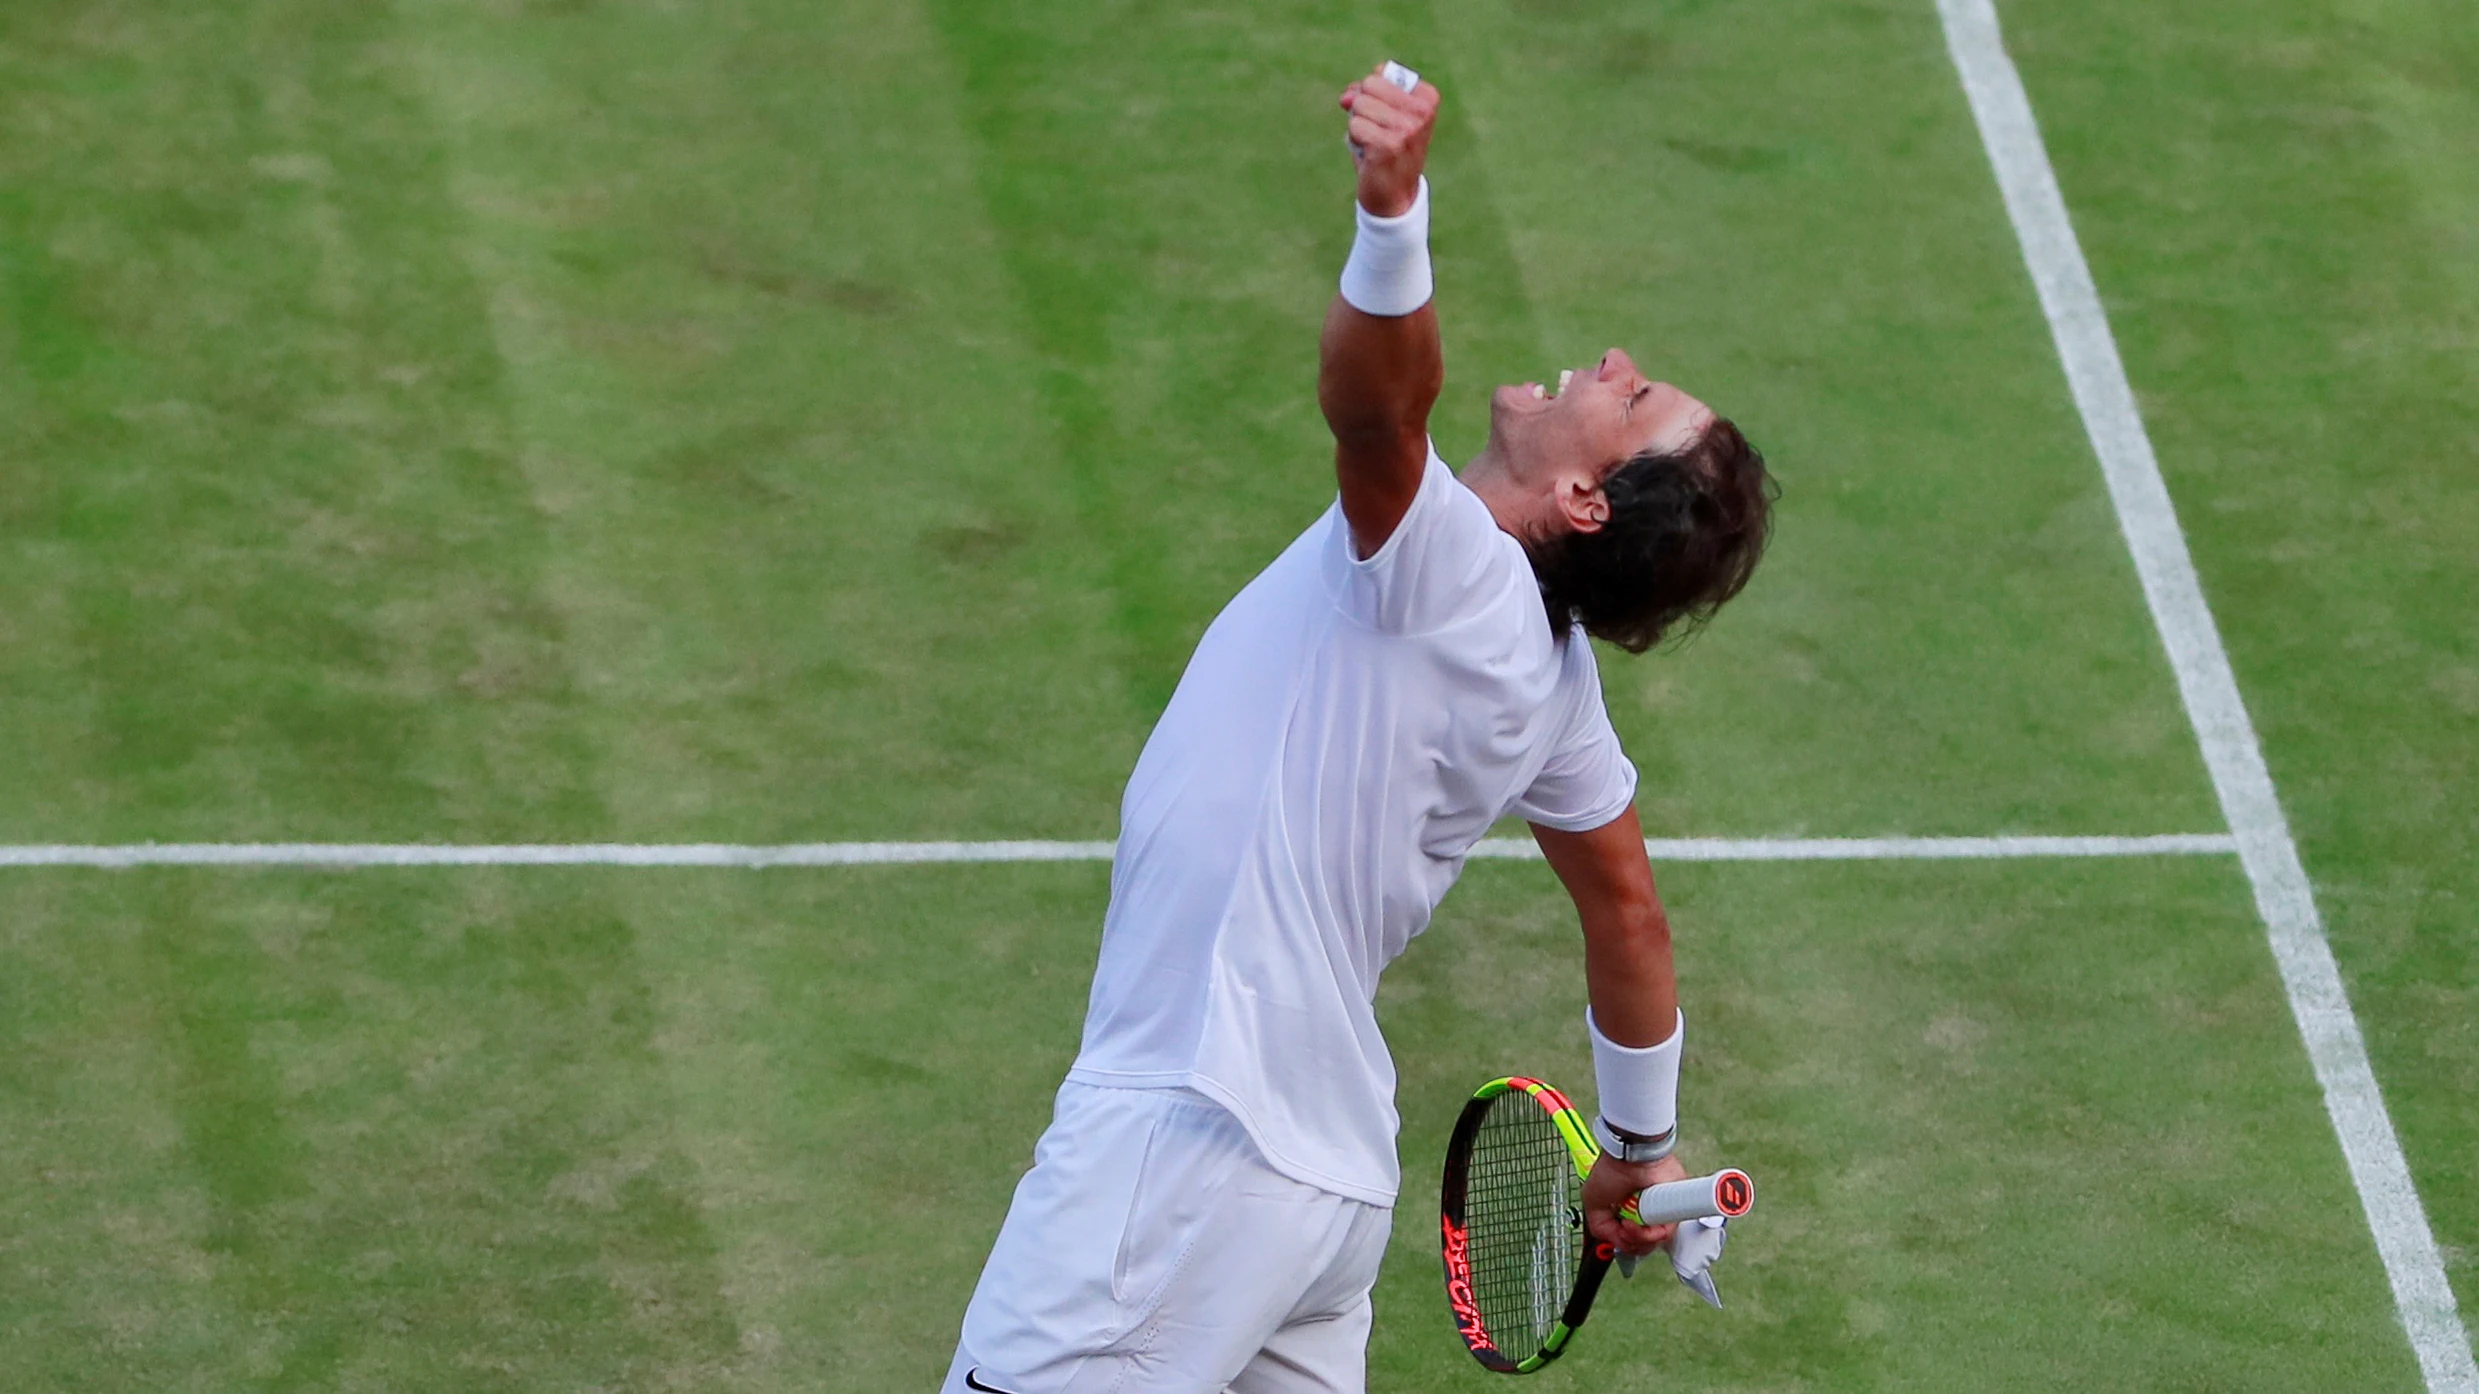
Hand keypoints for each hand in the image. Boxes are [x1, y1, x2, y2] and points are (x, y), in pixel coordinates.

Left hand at [1337, 62, 1437, 217]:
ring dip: (1358, 125)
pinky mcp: (1388, 145)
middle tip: (1378, 131)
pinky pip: (1354, 126)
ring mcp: (1407, 129)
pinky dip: (1355, 140)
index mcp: (1427, 97)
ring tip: (1374, 144)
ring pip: (1359, 105)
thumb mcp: (1383, 113)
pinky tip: (1370, 154)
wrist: (1394, 195)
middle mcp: (1421, 111)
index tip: (1386, 116)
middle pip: (1369, 85)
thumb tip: (1346, 98)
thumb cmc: (1387, 148)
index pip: (1381, 73)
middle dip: (1363, 108)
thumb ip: (1365, 93)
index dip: (1372, 93)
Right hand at [1583, 1151, 1686, 1257]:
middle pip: (1642, 1246)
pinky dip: (1649, 1235)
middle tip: (1622, 1230)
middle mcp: (1645, 1214)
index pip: (1630, 1240)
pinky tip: (1635, 1225)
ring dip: (1637, 1240)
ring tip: (1628, 1226)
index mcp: (1629, 1213)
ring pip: (1653, 1243)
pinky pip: (1664, 1233)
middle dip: (1629, 1244)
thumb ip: (1602, 1228)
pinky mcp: (1673, 1210)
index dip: (1624, 1243)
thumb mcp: (1593, 1203)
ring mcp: (1659, 1213)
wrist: (1630, 1158)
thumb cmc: (1612, 1170)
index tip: (1617, 1235)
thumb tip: (1616, 1243)